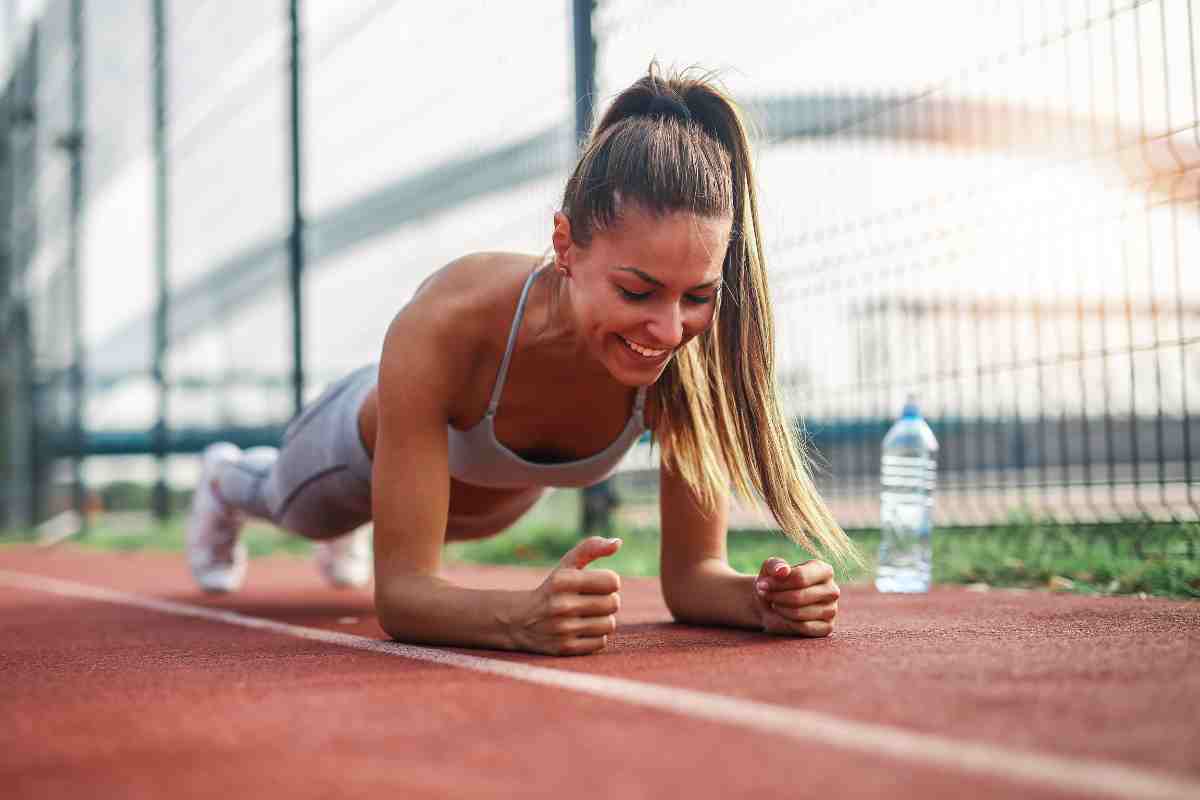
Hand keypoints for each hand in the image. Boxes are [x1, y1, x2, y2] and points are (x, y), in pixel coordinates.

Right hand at [508, 536, 621, 655]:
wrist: (520, 621)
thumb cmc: (553, 588)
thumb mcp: (566, 565)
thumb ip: (590, 548)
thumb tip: (618, 542)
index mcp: (562, 580)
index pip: (612, 581)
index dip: (609, 582)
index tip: (597, 584)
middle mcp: (561, 605)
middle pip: (613, 603)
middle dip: (607, 600)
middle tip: (592, 601)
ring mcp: (563, 629)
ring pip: (610, 624)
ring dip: (603, 619)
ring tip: (587, 615)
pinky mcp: (565, 648)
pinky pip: (601, 642)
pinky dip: (596, 636)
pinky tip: (582, 629)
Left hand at [753, 557, 839, 637]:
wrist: (772, 603)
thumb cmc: (775, 582)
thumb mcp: (770, 569)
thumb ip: (775, 565)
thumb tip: (783, 570)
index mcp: (823, 570)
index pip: (800, 578)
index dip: (777, 583)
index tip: (762, 584)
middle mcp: (832, 590)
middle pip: (800, 596)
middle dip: (777, 597)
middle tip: (766, 595)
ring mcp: (832, 610)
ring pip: (800, 613)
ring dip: (780, 609)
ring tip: (775, 603)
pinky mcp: (827, 627)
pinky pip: (804, 627)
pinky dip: (787, 622)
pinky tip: (784, 615)